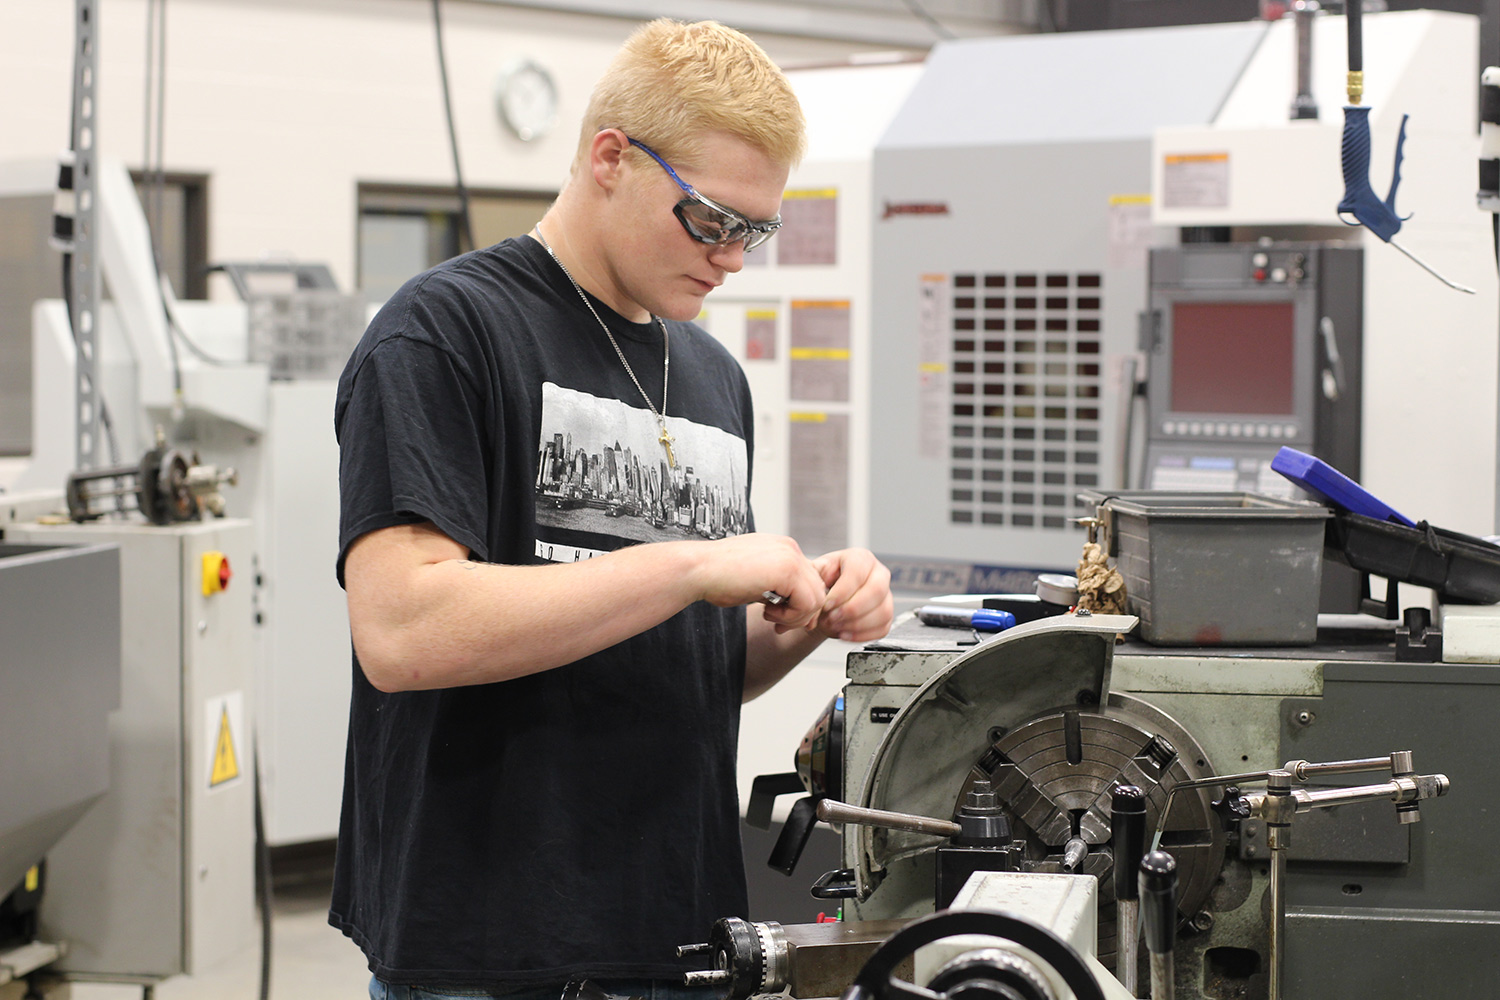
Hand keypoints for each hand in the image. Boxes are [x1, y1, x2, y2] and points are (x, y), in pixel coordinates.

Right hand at [693, 533, 827, 630]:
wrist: (697, 569)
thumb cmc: (717, 577)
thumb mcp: (756, 582)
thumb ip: (779, 591)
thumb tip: (801, 613)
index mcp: (783, 549)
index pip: (810, 580)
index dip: (800, 605)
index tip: (781, 620)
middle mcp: (790, 548)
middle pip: (818, 589)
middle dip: (801, 614)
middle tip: (778, 625)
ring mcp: (791, 557)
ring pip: (817, 598)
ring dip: (795, 617)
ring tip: (770, 618)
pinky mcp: (787, 570)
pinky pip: (807, 603)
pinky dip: (791, 616)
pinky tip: (768, 613)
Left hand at [803, 548, 893, 641]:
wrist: (827, 599)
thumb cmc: (821, 583)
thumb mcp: (813, 575)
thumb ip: (811, 581)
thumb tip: (815, 595)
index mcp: (860, 558)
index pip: (858, 572)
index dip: (842, 592)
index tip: (826, 605)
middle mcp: (878, 573)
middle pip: (877, 591)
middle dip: (852, 609)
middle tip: (832, 618)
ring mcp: (886, 594)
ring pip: (883, 612)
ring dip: (856, 625)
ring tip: (835, 627)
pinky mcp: (887, 614)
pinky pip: (883, 628)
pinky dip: (862, 635)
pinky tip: (844, 634)